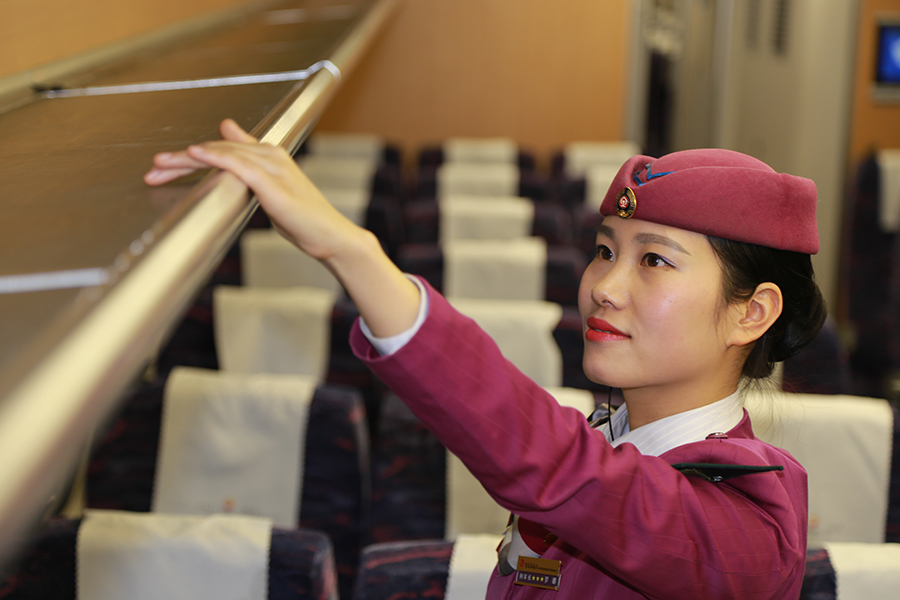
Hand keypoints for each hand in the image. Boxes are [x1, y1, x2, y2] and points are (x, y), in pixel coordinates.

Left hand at [145, 119, 420, 336]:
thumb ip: (250, 164)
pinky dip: (215, 157)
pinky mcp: (273, 184)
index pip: (223, 148)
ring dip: (188, 158)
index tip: (164, 167)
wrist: (331, 237)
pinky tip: (196, 155)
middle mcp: (271, 155)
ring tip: (162, 165)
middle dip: (181, 160)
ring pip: (223, 153)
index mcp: (270, 155)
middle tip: (154, 168)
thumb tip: (229, 132)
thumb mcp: (271, 188)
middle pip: (218, 149)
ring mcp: (273, 168)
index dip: (191, 157)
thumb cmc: (303, 219)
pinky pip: (238, 164)